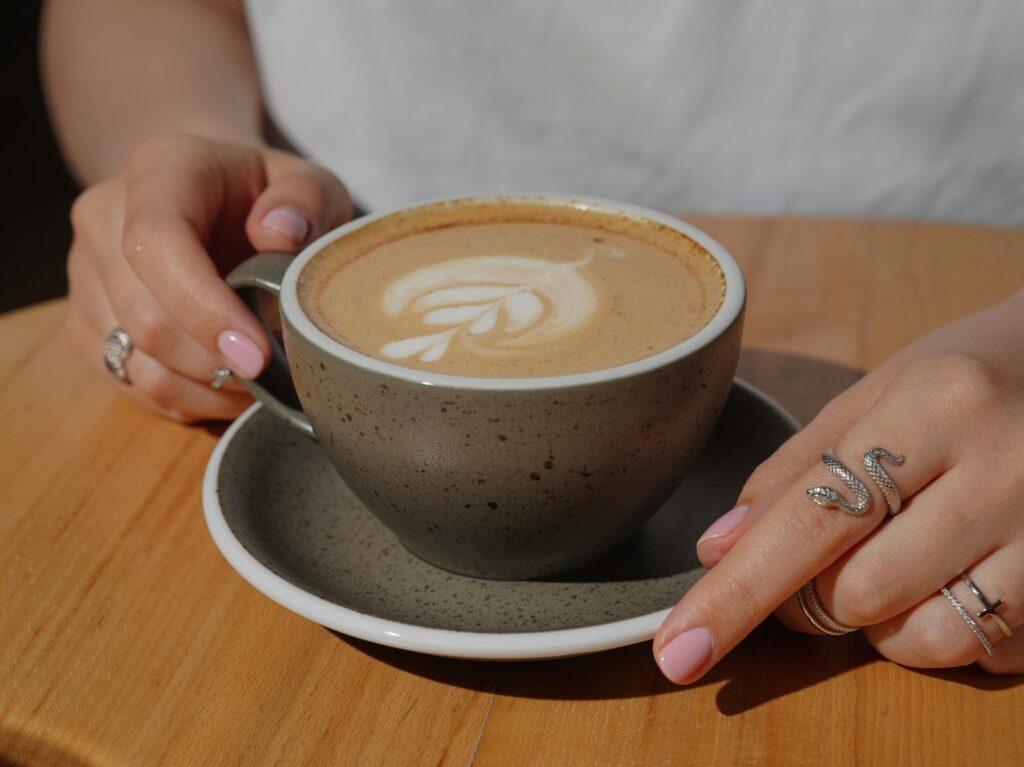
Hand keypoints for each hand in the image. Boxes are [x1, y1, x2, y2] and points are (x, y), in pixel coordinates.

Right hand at [66, 135, 351, 421]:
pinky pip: (126, 380)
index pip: (157, 243)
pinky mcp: (86, 319)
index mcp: (159, 173)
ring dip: (201, 390)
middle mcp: (104, 218)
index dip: (205, 308)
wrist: (213, 199)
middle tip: (274, 377)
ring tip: (256, 388)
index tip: (258, 354)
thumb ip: (306, 201)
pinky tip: (225, 391)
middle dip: (214, 362)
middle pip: (143, 315)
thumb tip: (279, 235)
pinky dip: (181, 401)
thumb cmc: (267, 196)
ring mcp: (85, 272)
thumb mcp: (308, 184)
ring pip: (132, 359)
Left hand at [653, 291, 1023, 680]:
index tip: (678, 650)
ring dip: (882, 625)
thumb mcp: (873, 395)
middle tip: (823, 561)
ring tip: (896, 564)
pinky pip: (990, 654)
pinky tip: (955, 577)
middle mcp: (1003, 468)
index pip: (809, 521)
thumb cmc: (963, 377)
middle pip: (858, 592)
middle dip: (813, 598)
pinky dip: (951, 635)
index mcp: (935, 406)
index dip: (735, 593)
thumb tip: (717, 549)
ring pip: (923, 639)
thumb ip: (793, 471)